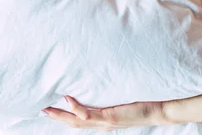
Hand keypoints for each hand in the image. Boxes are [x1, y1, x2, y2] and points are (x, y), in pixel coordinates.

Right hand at [43, 95, 167, 129]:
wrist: (161, 109)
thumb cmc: (144, 101)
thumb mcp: (125, 97)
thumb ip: (113, 92)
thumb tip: (105, 78)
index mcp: (103, 119)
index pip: (79, 120)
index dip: (63, 116)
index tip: (49, 108)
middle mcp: (102, 123)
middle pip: (73, 123)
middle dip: (56, 117)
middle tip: (40, 109)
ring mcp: (106, 121)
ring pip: (77, 121)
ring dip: (61, 115)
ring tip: (47, 108)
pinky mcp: (112, 117)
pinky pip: (90, 114)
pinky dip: (77, 108)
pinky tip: (68, 99)